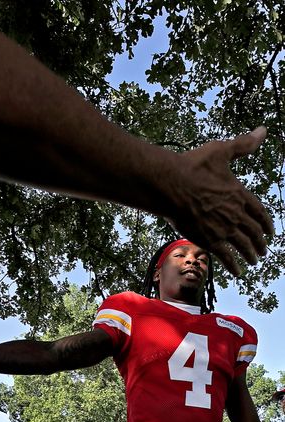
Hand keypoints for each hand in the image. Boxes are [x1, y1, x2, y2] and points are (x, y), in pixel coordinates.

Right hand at [164, 127, 273, 274]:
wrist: (169, 184)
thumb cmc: (192, 166)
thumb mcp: (221, 151)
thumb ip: (243, 145)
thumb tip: (262, 131)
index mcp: (240, 194)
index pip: (260, 213)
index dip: (266, 223)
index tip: (270, 232)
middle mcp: (236, 214)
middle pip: (254, 232)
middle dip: (260, 242)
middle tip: (264, 250)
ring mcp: (223, 228)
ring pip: (244, 246)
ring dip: (251, 255)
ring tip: (255, 261)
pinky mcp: (209, 240)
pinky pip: (226, 257)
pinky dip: (234, 266)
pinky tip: (238, 273)